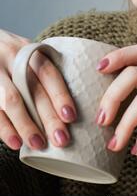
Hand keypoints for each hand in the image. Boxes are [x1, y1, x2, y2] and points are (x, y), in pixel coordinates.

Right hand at [0, 29, 76, 150]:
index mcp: (28, 50)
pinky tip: (15, 142)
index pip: (48, 73)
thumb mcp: (24, 54)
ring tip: (39, 144)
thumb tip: (67, 110)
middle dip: (49, 117)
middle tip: (62, 139)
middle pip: (33, 90)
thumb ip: (39, 73)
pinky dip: (5, 128)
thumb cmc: (8, 58)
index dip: (60, 95)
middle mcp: (11, 58)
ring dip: (27, 125)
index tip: (71, 117)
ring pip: (12, 100)